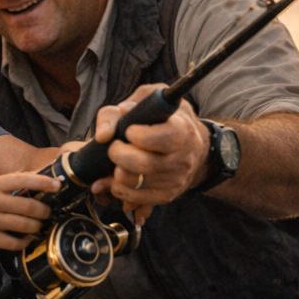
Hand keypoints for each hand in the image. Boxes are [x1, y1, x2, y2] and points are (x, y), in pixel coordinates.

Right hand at [0, 172, 59, 249]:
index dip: (43, 182)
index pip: (23, 179)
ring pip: (24, 225)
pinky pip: (13, 243)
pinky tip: (27, 238)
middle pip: (28, 206)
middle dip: (44, 211)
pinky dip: (24, 241)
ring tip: (39, 225)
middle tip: (48, 212)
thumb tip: (42, 176)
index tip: (58, 185)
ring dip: (37, 226)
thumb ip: (13, 181)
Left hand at [90, 84, 209, 223]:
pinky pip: (137, 199)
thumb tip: (107, 131)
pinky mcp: (166, 195)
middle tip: (114, 147)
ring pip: (136, 184)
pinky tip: (115, 179)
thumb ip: (127, 107)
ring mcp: (175, 179)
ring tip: (112, 163)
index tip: (129, 131)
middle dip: (119, 155)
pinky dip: (119, 190)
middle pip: (145, 164)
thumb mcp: (151, 100)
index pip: (165, 138)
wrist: (191, 145)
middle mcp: (183, 157)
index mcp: (182, 130)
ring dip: (115, 175)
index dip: (141, 136)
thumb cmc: (165, 118)